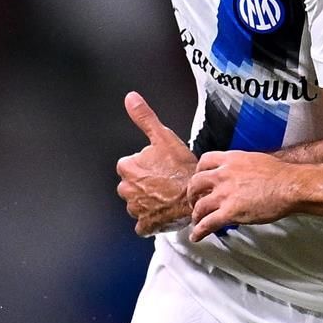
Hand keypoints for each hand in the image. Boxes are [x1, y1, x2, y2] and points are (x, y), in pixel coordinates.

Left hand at [116, 92, 193, 234]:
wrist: (196, 196)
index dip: (146, 165)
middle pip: (131, 185)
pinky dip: (151, 220)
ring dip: (148, 201)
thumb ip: (144, 117)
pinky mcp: (145, 225)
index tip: (159, 167)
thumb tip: (130, 98)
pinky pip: (143, 224)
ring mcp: (135, 209)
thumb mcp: (164, 137)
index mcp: (127, 167)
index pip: (129, 165)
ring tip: (166, 196)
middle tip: (164, 182)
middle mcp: (126, 189)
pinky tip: (162, 212)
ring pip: (137, 203)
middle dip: (144, 184)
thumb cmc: (181, 168)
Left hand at [186, 151, 300, 240]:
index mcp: (231, 160)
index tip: (200, 178)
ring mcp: (224, 194)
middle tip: (194, 200)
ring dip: (196, 215)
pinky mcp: (230, 212)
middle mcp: (223, 175)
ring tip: (197, 221)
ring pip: (199, 205)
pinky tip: (196, 236)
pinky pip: (207, 223)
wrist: (290, 186)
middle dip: (192, 194)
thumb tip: (241, 173)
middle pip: (195, 183)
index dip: (199, 171)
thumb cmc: (280, 175)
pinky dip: (199, 231)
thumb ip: (242, 166)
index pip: (205, 161)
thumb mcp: (255, 160)